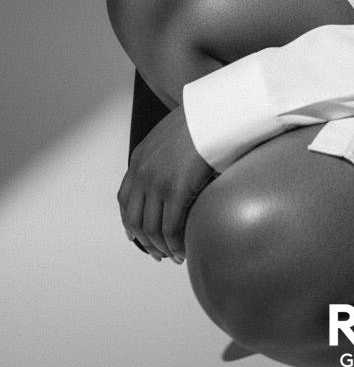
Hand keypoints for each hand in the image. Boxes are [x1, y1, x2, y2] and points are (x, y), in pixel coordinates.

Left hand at [117, 105, 216, 261]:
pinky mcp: (176, 190)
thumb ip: (165, 154)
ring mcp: (158, 183)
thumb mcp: (171, 134)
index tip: (137, 236)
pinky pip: (170, 228)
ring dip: (161, 247)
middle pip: (134, 219)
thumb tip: (177, 168)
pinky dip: (175, 244)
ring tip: (172, 256)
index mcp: (139, 159)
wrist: (214, 110)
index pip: (125, 200)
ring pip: (151, 228)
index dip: (129, 222)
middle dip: (144, 241)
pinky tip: (182, 251)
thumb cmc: (202, 118)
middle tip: (157, 253)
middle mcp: (142, 173)